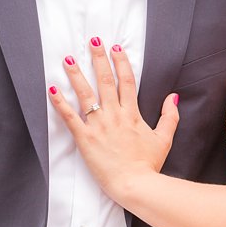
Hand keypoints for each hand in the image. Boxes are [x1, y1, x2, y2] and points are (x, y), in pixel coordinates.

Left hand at [48, 40, 179, 202]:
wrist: (135, 184)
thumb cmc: (149, 164)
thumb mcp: (164, 138)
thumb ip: (169, 116)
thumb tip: (173, 97)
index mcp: (132, 114)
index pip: (127, 82)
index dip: (121, 63)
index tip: (116, 49)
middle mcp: (115, 115)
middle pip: (105, 81)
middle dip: (99, 59)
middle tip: (93, 42)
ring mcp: (99, 125)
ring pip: (85, 94)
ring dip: (76, 74)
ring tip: (68, 59)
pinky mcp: (85, 138)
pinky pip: (69, 117)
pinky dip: (60, 102)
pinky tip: (52, 88)